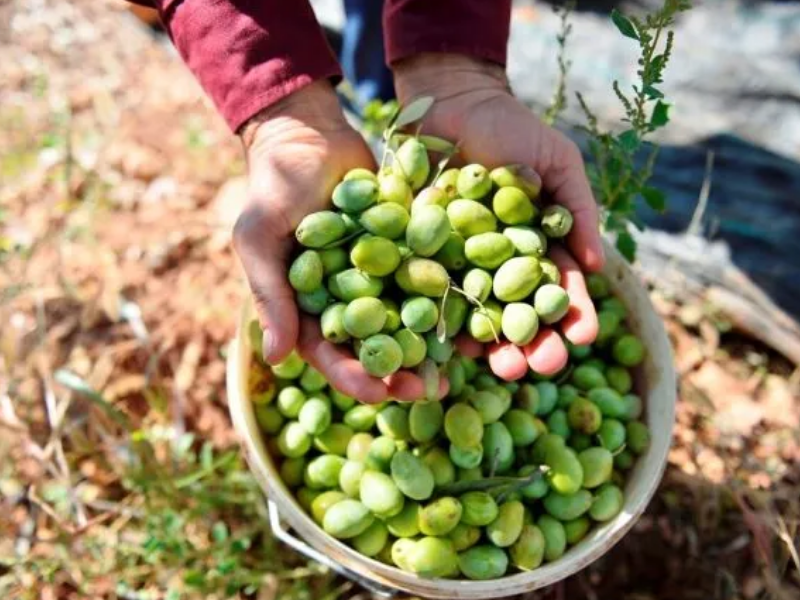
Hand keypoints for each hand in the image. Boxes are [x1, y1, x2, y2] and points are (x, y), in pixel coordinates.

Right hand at [234, 82, 443, 401]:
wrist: (310, 136)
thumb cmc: (274, 188)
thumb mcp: (260, 238)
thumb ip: (270, 293)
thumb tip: (275, 358)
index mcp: (309, 308)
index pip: (330, 354)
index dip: (354, 377)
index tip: (380, 393)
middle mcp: (347, 300)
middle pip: (375, 348)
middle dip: (400, 373)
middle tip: (429, 390)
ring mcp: (380, 277)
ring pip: (407, 322)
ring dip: (429, 346)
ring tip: (456, 366)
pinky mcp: (407, 250)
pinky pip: (428, 279)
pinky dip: (447, 298)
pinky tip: (471, 315)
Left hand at [394, 54, 604, 378]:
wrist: (451, 101)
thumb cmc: (512, 128)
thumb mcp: (558, 162)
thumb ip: (578, 210)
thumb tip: (597, 266)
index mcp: (535, 247)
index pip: (557, 290)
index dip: (572, 315)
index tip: (583, 338)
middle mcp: (497, 264)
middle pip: (518, 313)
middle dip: (533, 344)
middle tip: (540, 368)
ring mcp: (458, 263)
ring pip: (477, 313)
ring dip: (492, 344)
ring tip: (504, 368)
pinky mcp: (419, 254)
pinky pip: (431, 292)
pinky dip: (441, 318)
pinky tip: (453, 344)